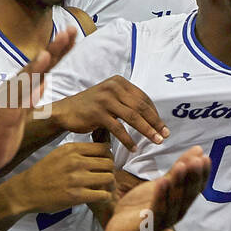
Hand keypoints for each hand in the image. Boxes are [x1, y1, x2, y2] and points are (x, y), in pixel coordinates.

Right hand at [0, 27, 77, 177]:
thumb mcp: (20, 114)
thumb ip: (30, 98)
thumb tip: (43, 83)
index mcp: (19, 89)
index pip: (43, 67)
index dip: (58, 50)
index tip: (73, 34)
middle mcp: (13, 90)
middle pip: (37, 66)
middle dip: (55, 48)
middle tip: (71, 30)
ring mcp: (7, 101)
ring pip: (27, 78)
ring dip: (40, 64)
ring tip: (52, 49)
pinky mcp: (4, 116)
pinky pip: (17, 101)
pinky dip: (27, 90)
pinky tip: (38, 81)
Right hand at [13, 140, 116, 213]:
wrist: (26, 190)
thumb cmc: (43, 172)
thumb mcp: (59, 153)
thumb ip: (78, 151)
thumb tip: (100, 150)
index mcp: (72, 149)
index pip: (103, 148)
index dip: (107, 156)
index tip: (104, 164)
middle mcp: (75, 161)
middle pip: (108, 162)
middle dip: (110, 171)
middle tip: (105, 178)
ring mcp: (76, 179)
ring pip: (109, 177)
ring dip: (109, 184)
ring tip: (104, 188)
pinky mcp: (76, 196)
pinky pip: (103, 194)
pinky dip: (105, 197)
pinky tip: (99, 197)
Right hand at [49, 76, 167, 149]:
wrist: (66, 111)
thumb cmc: (91, 107)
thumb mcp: (110, 97)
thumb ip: (127, 101)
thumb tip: (152, 116)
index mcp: (119, 82)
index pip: (143, 98)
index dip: (155, 114)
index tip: (163, 127)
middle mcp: (113, 87)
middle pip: (140, 107)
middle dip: (155, 122)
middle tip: (164, 135)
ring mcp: (105, 100)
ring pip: (132, 117)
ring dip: (147, 131)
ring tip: (156, 141)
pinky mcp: (97, 113)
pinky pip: (118, 128)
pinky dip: (128, 140)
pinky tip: (134, 148)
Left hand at [100, 146, 209, 230]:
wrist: (119, 229)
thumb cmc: (141, 206)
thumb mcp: (160, 185)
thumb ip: (176, 171)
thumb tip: (197, 151)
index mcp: (181, 203)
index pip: (196, 188)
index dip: (202, 174)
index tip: (205, 157)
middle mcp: (177, 213)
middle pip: (188, 194)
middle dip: (193, 176)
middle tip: (197, 160)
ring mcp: (164, 220)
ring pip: (174, 200)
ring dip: (178, 182)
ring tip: (181, 165)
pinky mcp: (149, 225)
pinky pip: (157, 208)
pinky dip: (160, 195)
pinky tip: (162, 181)